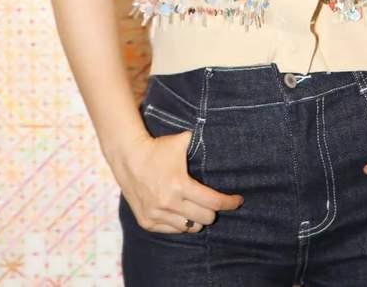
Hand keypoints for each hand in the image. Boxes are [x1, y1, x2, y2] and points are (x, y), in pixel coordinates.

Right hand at [112, 129, 243, 232]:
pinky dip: (181, 223)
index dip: (229, 202)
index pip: (213, 202)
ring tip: (198, 207)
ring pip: (190, 227)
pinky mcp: (147, 222)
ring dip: (197, 218)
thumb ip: (202, 141)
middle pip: (205, 218)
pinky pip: (173, 230)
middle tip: (214, 202)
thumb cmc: (158, 148)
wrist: (128, 157)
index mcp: (180, 185)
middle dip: (213, 210)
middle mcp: (168, 203)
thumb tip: (223, 135)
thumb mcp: (182, 141)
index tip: (238, 200)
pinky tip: (182, 211)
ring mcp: (156, 214)